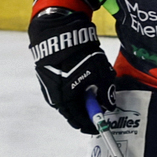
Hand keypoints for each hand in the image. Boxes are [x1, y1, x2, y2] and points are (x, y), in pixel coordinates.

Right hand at [30, 9, 115, 134]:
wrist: (57, 30)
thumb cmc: (79, 54)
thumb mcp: (99, 73)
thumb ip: (105, 92)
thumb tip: (109, 105)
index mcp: (65, 100)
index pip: (78, 120)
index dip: (91, 124)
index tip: (100, 126)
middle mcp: (54, 97)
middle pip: (73, 110)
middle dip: (87, 110)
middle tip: (98, 107)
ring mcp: (48, 86)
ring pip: (68, 99)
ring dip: (81, 98)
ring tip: (93, 91)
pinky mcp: (47, 75)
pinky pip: (63, 88)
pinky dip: (74, 89)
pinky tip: (83, 80)